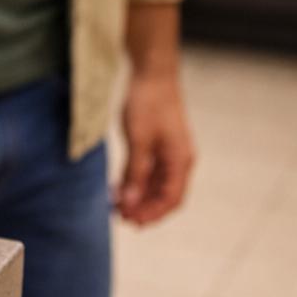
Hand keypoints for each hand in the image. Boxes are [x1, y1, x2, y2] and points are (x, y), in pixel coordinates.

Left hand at [117, 72, 194, 225]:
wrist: (153, 74)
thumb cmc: (148, 103)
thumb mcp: (138, 140)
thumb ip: (135, 172)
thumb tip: (130, 201)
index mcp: (180, 161)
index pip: (171, 199)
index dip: (152, 213)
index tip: (131, 221)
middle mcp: (179, 160)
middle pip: (164, 195)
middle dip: (144, 208)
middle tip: (120, 217)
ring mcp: (170, 153)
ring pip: (156, 184)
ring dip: (138, 197)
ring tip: (116, 206)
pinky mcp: (158, 145)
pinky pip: (149, 171)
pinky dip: (136, 182)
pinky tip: (118, 188)